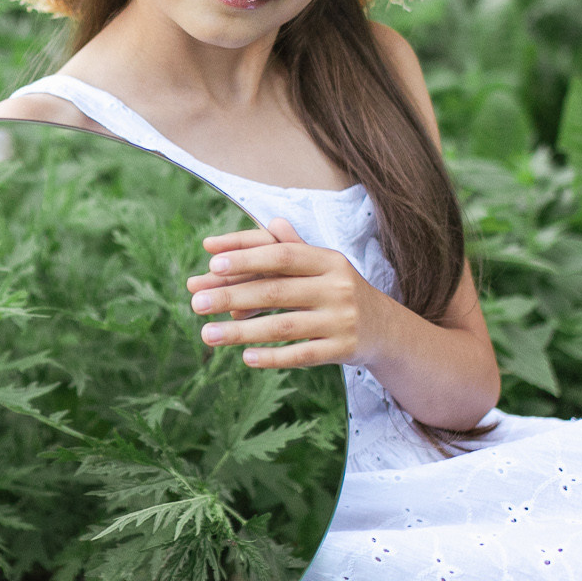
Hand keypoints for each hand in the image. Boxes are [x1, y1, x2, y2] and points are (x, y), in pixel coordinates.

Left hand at [185, 217, 394, 368]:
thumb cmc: (339, 291)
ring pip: (284, 327)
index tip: (211, 263)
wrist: (386, 329)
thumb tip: (267, 223)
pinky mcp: (343, 350)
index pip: (282, 256)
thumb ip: (292, 247)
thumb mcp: (323, 266)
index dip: (248, 258)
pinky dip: (273, 357)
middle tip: (196, 302)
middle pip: (277, 292)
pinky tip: (245, 358)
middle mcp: (337, 288)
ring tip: (207, 335)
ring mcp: (341, 320)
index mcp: (328, 261)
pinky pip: (302, 355)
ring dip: (241, 332)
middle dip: (232, 297)